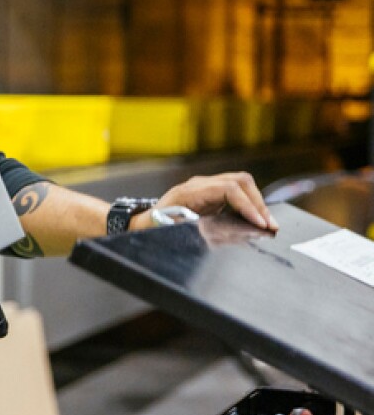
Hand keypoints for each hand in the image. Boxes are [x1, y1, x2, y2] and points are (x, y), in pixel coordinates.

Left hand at [136, 172, 276, 231]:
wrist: (144, 224)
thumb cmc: (156, 229)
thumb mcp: (176, 231)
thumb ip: (201, 230)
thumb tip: (230, 234)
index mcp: (189, 192)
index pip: (228, 189)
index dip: (247, 205)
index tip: (260, 223)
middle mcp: (199, 184)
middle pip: (239, 181)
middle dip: (258, 203)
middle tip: (270, 225)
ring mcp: (205, 186)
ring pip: (240, 183)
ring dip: (257, 202)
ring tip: (268, 223)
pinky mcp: (211, 193)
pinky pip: (236, 191)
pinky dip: (250, 203)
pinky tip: (257, 218)